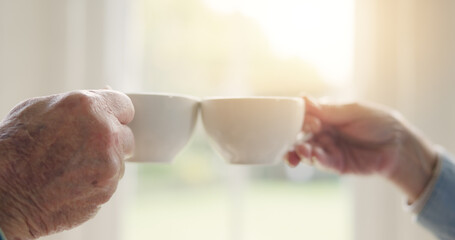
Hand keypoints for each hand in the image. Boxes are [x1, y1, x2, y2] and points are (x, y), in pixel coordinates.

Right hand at [0, 90, 134, 238]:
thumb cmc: (14, 148)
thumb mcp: (39, 109)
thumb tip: (102, 99)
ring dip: (103, 163)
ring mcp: (109, 164)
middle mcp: (105, 133)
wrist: (4, 192)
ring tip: (70, 168)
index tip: (110, 120)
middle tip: (83, 148)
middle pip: (125, 135)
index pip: (124, 105)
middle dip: (110, 140)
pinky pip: (110, 182)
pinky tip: (71, 183)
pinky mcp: (107, 189)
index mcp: (89, 107)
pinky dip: (96, 183)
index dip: (115, 113)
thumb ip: (79, 105)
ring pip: (118, 161)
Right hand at [286, 97, 437, 201]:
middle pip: (300, 136)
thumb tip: (302, 98)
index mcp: (325, 116)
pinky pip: (322, 163)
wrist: (400, 146)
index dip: (299, 119)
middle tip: (295, 139)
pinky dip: (317, 160)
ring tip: (302, 150)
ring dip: (301, 151)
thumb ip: (328, 110)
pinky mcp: (336, 165)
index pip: (303, 116)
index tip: (306, 120)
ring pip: (306, 151)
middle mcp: (323, 132)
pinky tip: (315, 156)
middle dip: (293, 138)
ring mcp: (328, 149)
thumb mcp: (353, 111)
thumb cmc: (379, 122)